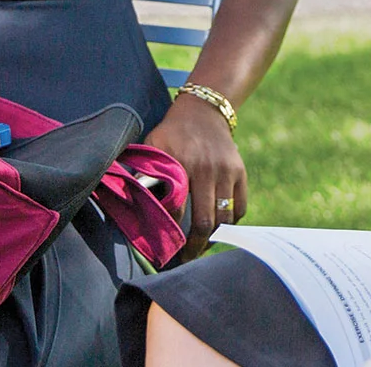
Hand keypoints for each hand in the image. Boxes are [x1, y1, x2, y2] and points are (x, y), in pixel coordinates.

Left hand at [146, 91, 247, 253]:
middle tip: (186, 259)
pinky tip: (219, 229)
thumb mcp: (152, 145)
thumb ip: (143, 172)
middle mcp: (207, 169)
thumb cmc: (171, 132)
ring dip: (215, 238)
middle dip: (196, 246)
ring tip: (202, 247)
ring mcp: (227, 171)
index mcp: (182, 163)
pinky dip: (231, 223)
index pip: (178, 211)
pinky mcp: (240, 172)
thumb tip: (130, 200)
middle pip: (206, 221)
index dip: (172, 235)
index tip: (165, 250)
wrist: (203, 111)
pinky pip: (240, 207)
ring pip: (226, 218)